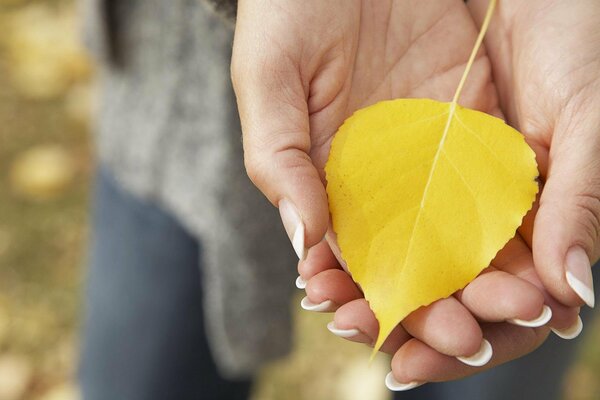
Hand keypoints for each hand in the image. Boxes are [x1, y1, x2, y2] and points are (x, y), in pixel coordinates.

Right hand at [232, 0, 577, 388]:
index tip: (395, 332)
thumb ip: (278, 160)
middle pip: (414, 254)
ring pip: (464, 228)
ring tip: (515, 310)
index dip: (371, 299)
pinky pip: (499, 175)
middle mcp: (381, 176)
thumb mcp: (267, 79)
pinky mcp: (474, 115)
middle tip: (470, 336)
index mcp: (327, 179)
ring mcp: (430, 149)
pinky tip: (537, 259)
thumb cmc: (286, 9)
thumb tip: (304, 240)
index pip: (349, 256)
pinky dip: (519, 221)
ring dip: (488, 275)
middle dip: (441, 302)